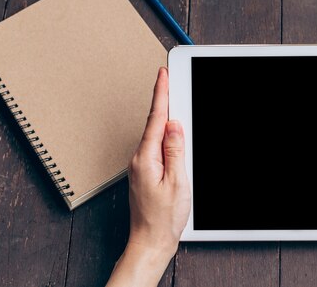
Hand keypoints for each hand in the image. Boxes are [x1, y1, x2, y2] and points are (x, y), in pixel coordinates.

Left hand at [106, 67, 190, 286]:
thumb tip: (174, 124)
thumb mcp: (177, 181)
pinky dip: (164, 136)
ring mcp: (141, 166)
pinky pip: (156, 147)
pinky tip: (173, 134)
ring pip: (155, 135)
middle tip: (171, 80)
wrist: (150, 241)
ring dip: (165, 118)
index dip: (161, 94)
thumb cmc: (164, 218)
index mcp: (146, 158)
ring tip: (176, 102)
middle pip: (154, 123)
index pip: (156, 119)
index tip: (163, 74)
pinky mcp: (145, 172)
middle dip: (164, 100)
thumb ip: (175, 150)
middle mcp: (139, 159)